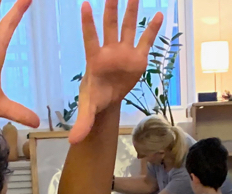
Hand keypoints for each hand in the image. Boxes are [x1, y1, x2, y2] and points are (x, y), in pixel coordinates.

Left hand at [68, 0, 163, 143]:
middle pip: (110, 25)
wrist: (107, 99)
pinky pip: (145, 40)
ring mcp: (124, 51)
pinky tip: (159, 14)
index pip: (90, 38)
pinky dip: (152, 29)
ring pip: (127, 27)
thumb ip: (82, 122)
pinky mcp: (137, 57)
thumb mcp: (88, 110)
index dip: (88, 23)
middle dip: (111, 8)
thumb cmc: (94, 98)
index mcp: (95, 59)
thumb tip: (72, 141)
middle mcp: (109, 50)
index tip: (84, 5)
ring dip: (131, 10)